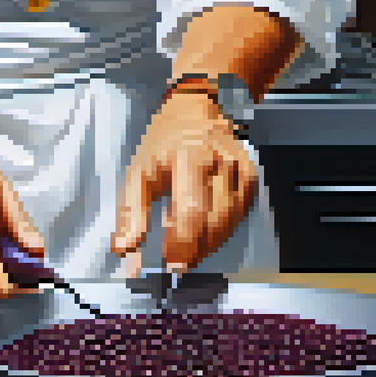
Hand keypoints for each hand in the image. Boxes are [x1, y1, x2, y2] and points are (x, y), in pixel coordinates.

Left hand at [110, 92, 258, 270]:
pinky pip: (238, 216)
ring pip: (229, 223)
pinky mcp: (250, 177)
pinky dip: (220, 229)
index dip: (182, 245)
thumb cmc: (163, 145)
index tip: (171, 265)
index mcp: (190, 157)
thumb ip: (129, 214)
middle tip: (177, 259)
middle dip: (195, 248)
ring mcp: (240, 169)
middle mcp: (221, 161)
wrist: (195, 111)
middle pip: (213, 222)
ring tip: (186, 239)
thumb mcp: (137, 173)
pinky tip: (204, 226)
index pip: (191, 212)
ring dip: (207, 242)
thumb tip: (125, 250)